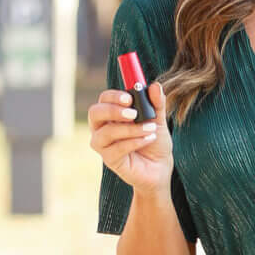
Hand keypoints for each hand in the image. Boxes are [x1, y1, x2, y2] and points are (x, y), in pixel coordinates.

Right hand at [88, 81, 172, 196]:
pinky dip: (135, 142)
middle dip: (113, 110)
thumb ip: (156, 104)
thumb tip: (155, 86)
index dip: (114, 96)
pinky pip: (116, 149)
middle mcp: (102, 128)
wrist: (160, 169)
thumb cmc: (155, 142)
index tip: (130, 98)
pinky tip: (149, 139)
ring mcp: (104, 145)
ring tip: (150, 129)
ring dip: (130, 129)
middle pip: (94, 113)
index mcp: (111, 115)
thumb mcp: (159, 120)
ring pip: (106, 133)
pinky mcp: (110, 160)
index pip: (103, 99)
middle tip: (133, 113)